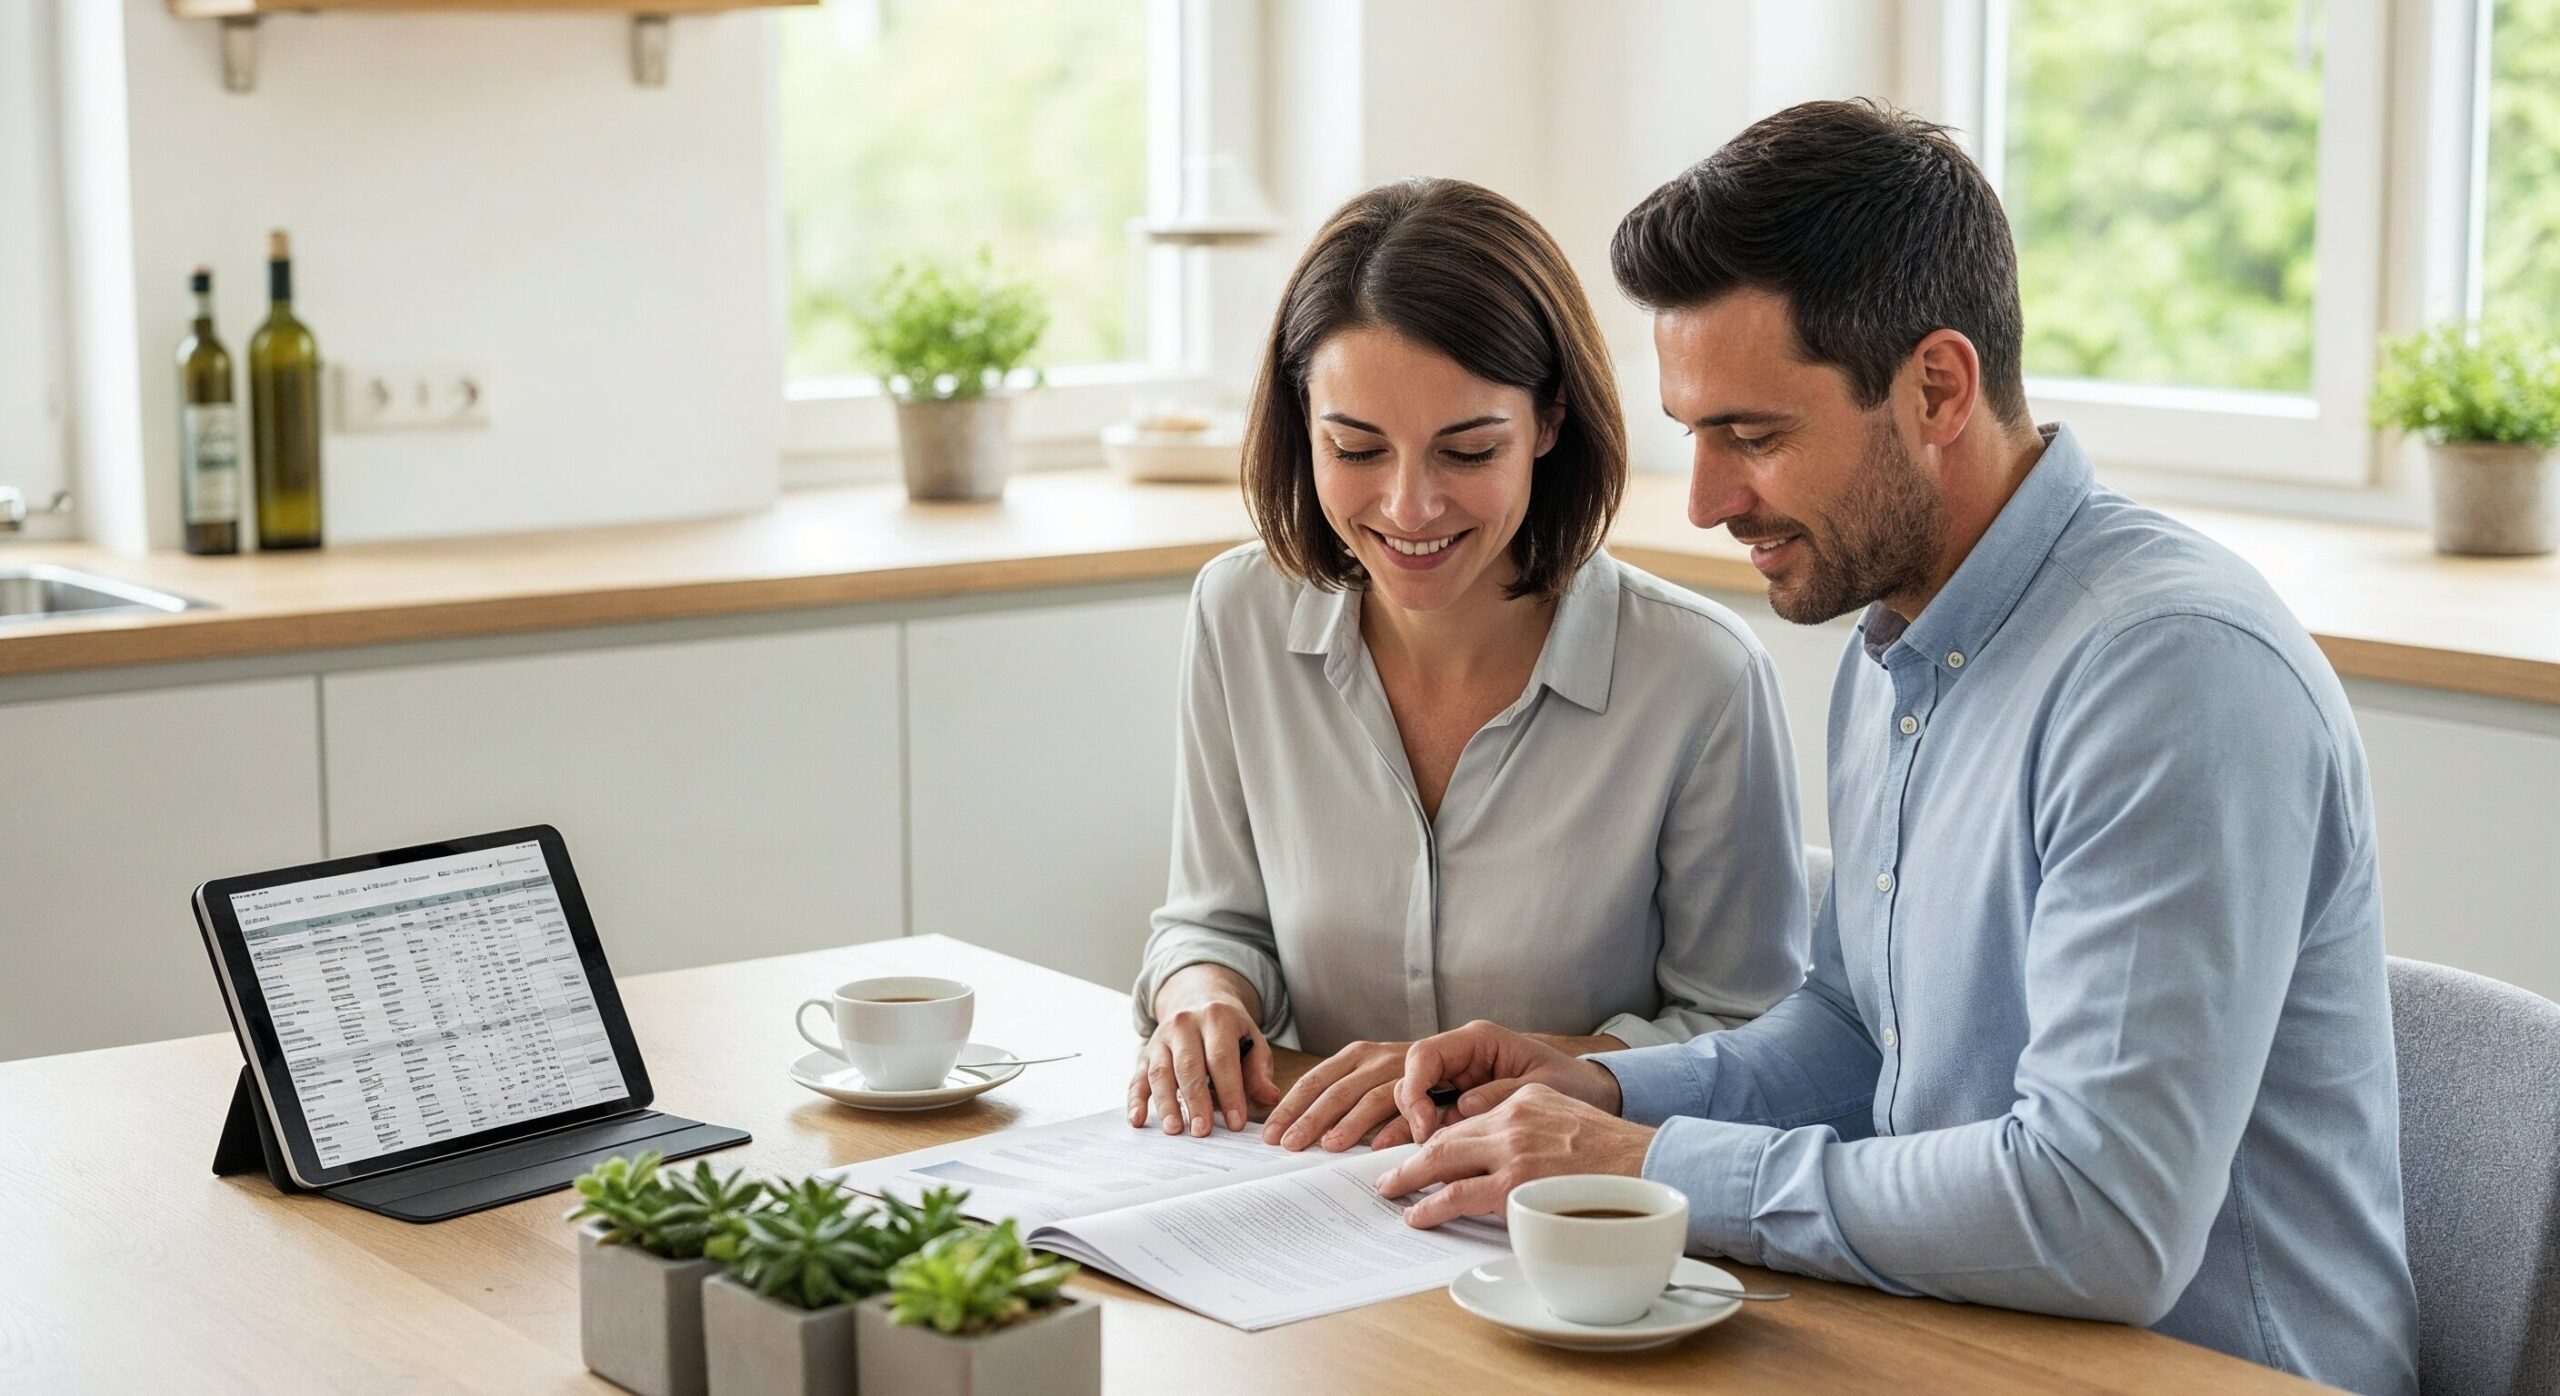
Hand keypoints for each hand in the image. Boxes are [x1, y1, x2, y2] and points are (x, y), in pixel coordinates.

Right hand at [1129, 964, 1279, 1135]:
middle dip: (1196, 1101)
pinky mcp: (1146, 1052)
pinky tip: (1137, 1119)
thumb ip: (1259, 1070)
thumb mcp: (1252, 1039)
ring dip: (1166, 1103)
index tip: (1236, 1123)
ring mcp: (1161, 1038)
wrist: (1197, 997)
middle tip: (1202, 1131)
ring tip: (1174, 1130)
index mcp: (1216, 1018)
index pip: (1222, 1059)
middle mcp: (1184, 1024)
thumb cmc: (1229, 1029)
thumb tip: (1271, 1098)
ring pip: (1160, 1073)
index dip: (1229, 1092)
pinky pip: (1137, 1077)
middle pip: (1188, 1067)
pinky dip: (1135, 1100)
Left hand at [1261, 1039, 1420, 1151]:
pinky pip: (1410, 1111)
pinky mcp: (1430, 1089)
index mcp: (1353, 1056)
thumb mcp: (1365, 1076)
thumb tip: (1294, 1131)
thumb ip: (1337, 1096)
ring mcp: (1402, 1073)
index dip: (1290, 1107)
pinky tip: (1378, 1148)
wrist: (1456, 1057)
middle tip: (1291, 1145)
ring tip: (1329, 1146)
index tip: (1271, 1134)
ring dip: (1350, 1124)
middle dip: (1311, 1119)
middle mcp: (1375, 1060)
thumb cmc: (1398, 1077)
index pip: (1313, 1081)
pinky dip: (1394, 1129)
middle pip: (1336, 1091)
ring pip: (1371, 1099)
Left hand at [1372, 1084, 1656, 1228]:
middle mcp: (1511, 1119)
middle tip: (1387, 1175)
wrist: (1646, 1167)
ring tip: (1392, 1193)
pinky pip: (1459, 1196)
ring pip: (1443, 1162)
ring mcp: (1511, 1152)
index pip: (1467, 1117)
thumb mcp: (1566, 1117)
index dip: (1438, 1138)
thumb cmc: (1614, 1153)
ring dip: (1411, 1179)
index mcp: (1524, 1099)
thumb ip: (1530, 1125)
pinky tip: (1418, 1214)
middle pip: (1445, 1136)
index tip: (1421, 1151)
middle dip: (1411, 1156)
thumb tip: (1498, 1152)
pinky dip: (1432, 1206)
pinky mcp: (1514, 1185)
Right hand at [1392, 1019, 1623, 1142]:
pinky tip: (1411, 1157)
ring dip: (1409, 1127)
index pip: (1426, 1055)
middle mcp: (1463, 1058)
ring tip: (1403, 1157)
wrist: (1594, 1096)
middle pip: (1414, 1078)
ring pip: (1418, 1101)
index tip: (1424, 1122)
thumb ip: (1502, 1094)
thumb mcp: (1542, 1086)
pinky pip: (1434, 1119)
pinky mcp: (1463, 1106)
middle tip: (1422, 1144)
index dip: (1415, 1087)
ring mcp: (1461, 1082)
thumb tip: (1464, 1108)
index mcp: (1479, 1040)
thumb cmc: (1574, 1083)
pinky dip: (1423, 1138)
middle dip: (1410, 1111)